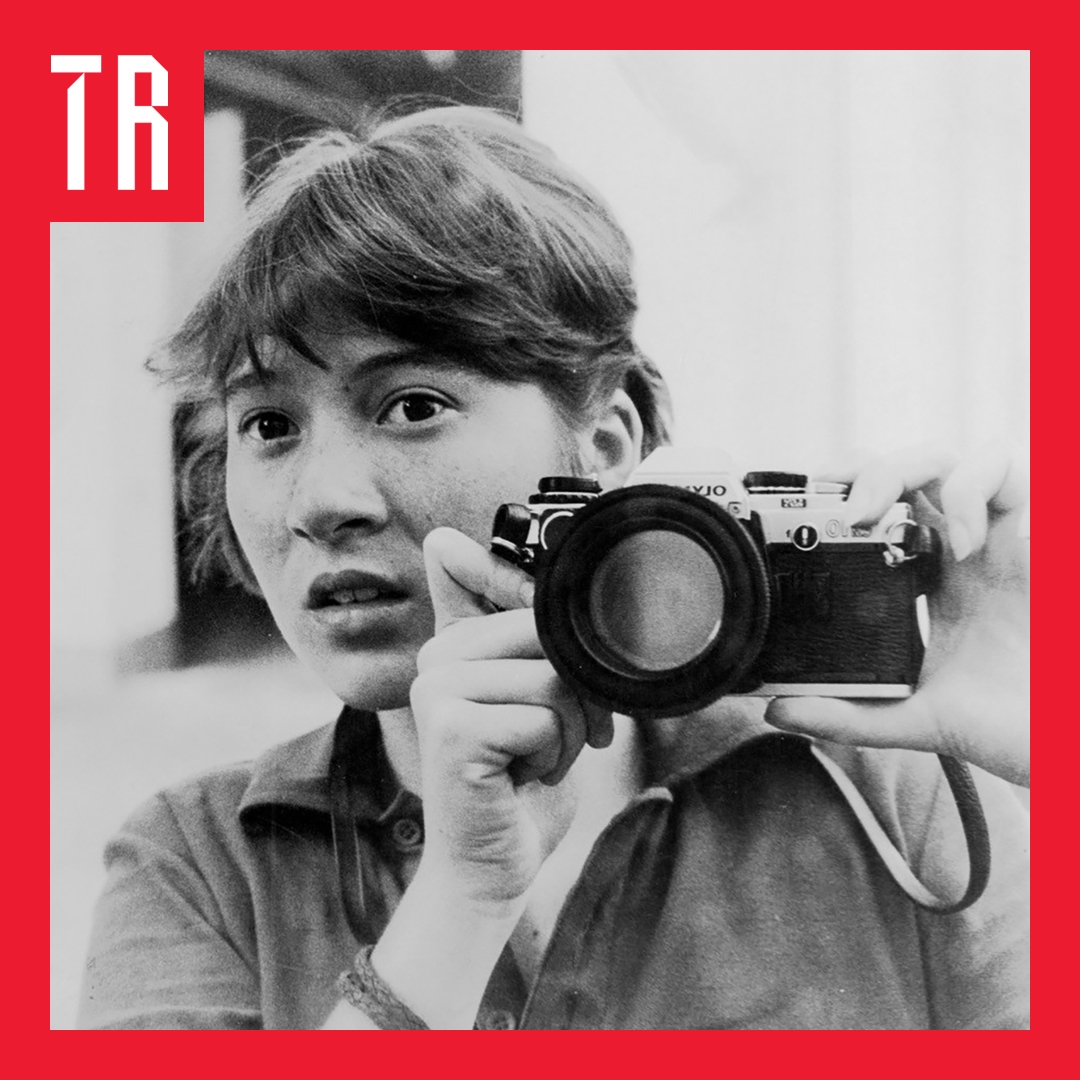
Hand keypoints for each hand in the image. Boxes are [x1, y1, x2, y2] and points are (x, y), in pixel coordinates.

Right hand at [409, 526, 613, 912]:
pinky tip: (520, 779)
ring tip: (537, 761)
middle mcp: (435, 658)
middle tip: (558, 739)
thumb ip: (529, 638)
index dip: (541, 602)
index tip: (535, 633)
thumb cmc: (521, 783)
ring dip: (568, 733)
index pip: (505, 582)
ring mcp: (437, 690)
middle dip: (577, 695)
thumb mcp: (533, 698)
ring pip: (553, 679)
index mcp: (453, 644)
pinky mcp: (451, 728)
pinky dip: (552, 757)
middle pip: (548, 635)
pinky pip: (543, 718)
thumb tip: (493, 559)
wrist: (491, 867)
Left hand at [764, 441, 1029, 785]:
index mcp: (928, 581)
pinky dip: (970, 489)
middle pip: (906, 473)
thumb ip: (848, 714)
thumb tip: (778, 709)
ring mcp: (999, 538)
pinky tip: (959, 542)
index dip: (841, 499)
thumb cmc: (1011, 726)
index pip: (880, 513)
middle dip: (860, 471)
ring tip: (874, 515)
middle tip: (834, 510)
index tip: (803, 517)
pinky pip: (1008, 472)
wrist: (1066, 743)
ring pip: (949, 457)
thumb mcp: (915, 718)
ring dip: (903, 468)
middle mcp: (960, 551)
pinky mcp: (1040, 536)